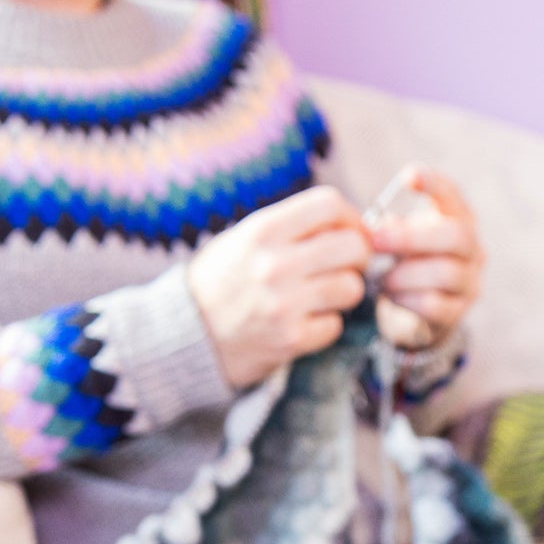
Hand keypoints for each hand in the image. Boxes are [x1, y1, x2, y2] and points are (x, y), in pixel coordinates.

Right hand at [188, 187, 369, 387]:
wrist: (184, 335)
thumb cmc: (220, 282)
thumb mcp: (244, 238)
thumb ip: (291, 228)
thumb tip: (347, 224)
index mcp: (263, 229)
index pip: (329, 204)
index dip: (350, 217)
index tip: (351, 232)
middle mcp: (275, 263)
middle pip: (353, 246)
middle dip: (358, 256)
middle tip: (347, 266)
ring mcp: (284, 303)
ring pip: (351, 288)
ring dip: (344, 292)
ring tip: (323, 296)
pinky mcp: (290, 339)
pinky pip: (334, 325)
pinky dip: (326, 325)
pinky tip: (305, 322)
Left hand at [365, 165, 484, 350]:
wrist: (418, 314)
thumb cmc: (407, 265)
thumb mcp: (401, 240)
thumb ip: (391, 229)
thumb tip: (376, 230)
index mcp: (458, 221)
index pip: (453, 196)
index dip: (434, 184)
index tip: (408, 177)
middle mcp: (473, 249)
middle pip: (456, 236)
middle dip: (410, 237)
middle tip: (374, 240)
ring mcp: (470, 282)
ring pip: (445, 273)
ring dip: (404, 274)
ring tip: (381, 278)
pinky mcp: (457, 313)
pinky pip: (434, 304)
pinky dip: (406, 299)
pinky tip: (390, 296)